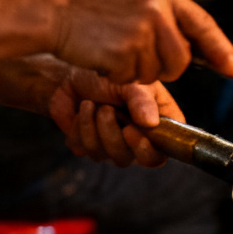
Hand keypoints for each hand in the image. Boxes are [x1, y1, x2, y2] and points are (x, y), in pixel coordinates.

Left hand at [48, 67, 181, 166]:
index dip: (145, 150)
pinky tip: (82, 109)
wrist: (74, 74)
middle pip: (128, 158)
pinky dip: (80, 125)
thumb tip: (151, 123)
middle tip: (106, 109)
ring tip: (92, 104)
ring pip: (103, 155)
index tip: (130, 130)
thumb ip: (142, 102)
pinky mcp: (87, 147)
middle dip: (112, 134)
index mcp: (156, 126)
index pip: (158, 155)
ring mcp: (111, 147)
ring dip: (94, 126)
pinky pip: (83, 148)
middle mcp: (136, 140)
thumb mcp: (131, 83)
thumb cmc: (110, 77)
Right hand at [52, 0, 232, 83]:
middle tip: (134, 52)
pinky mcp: (124, 51)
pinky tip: (101, 55)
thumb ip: (166, 16)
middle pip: (181, 59)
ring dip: (138, 70)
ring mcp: (142, 29)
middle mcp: (158, 7)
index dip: (221, 49)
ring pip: (158, 72)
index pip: (203, 24)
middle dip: (163, 66)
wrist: (50, 9)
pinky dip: (118, 75)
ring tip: (113, 48)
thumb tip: (198, 49)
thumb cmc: (91, 7)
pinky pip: (133, 79)